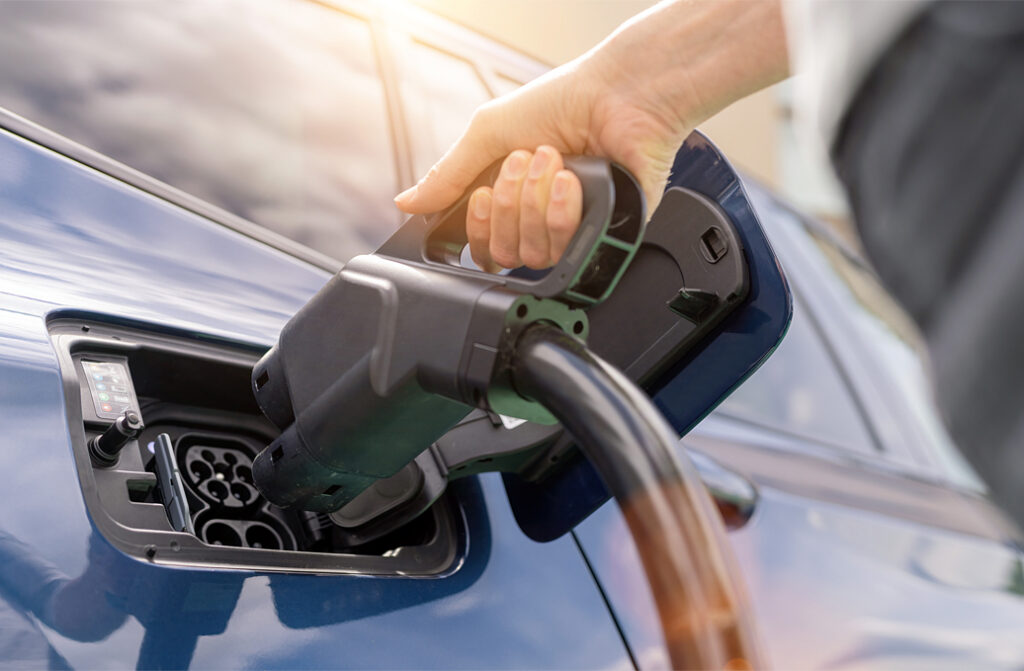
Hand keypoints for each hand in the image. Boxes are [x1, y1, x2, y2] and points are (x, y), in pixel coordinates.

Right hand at [396, 53, 687, 269]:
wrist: (617, 95)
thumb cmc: (562, 102)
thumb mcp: (488, 134)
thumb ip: (447, 174)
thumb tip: (406, 203)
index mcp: (513, 202)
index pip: (482, 247)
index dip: (477, 227)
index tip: (483, 194)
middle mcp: (541, 221)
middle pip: (503, 255)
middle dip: (508, 205)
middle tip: (524, 163)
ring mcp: (573, 230)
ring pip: (532, 255)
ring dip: (534, 203)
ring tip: (553, 162)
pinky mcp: (604, 235)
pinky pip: (567, 249)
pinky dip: (562, 210)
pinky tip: (571, 180)